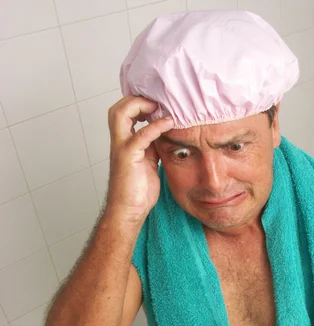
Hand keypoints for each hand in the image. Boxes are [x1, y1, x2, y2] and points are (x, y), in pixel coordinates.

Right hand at [106, 95, 173, 222]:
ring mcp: (122, 148)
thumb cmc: (137, 192)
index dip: (138, 104)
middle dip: (136, 99)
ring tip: (159, 107)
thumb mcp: (149, 163)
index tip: (158, 105)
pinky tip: (169, 122)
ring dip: (140, 105)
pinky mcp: (128, 157)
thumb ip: (153, 148)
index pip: (125, 114)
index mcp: (124, 143)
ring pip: (120, 114)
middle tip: (156, 102)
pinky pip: (141, 135)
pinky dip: (156, 125)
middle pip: (117, 108)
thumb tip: (166, 136)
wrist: (129, 211)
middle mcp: (119, 142)